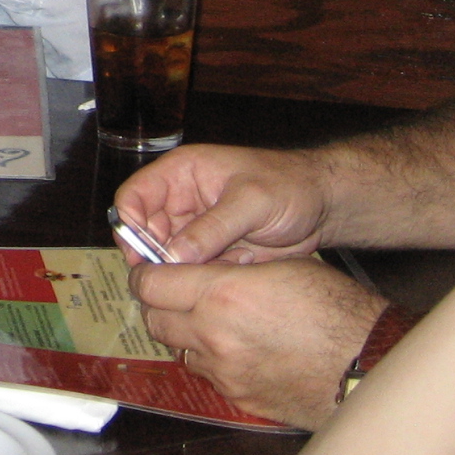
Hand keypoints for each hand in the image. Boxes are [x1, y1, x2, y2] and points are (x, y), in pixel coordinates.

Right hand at [115, 143, 336, 263]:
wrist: (324, 206)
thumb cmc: (288, 187)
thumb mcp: (250, 202)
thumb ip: (211, 228)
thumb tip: (173, 258)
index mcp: (180, 174)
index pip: (134, 197)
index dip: (129, 225)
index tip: (140, 256)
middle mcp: (181, 201)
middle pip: (145, 232)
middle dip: (155, 257)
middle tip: (173, 280)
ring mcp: (195, 229)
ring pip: (167, 256)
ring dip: (182, 272)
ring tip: (212, 275)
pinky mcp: (212, 252)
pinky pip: (192, 271)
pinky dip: (204, 279)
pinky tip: (231, 275)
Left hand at [129, 257, 387, 429]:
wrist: (367, 364)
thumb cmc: (334, 308)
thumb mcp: (280, 267)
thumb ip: (229, 268)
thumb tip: (198, 266)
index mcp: (221, 294)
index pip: (150, 284)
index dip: (146, 274)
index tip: (152, 269)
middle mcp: (213, 336)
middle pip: (154, 320)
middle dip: (159, 305)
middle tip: (175, 293)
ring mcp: (224, 372)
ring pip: (178, 349)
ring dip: (184, 334)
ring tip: (210, 320)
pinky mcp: (238, 398)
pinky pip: (206, 374)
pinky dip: (210, 359)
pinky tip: (235, 347)